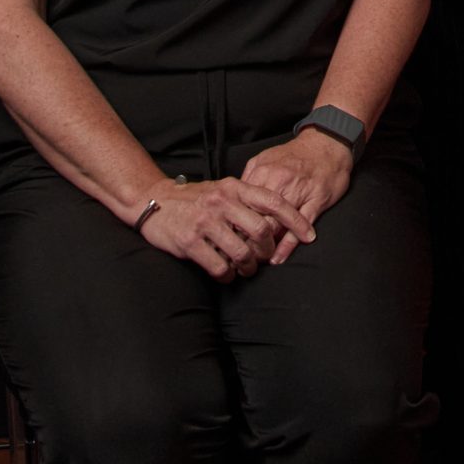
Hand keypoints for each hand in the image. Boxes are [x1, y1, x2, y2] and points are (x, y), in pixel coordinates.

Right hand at [140, 177, 313, 279]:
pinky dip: (227, 275)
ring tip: (246, 269)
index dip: (295, 220)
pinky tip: (226, 274)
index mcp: (234, 187)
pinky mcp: (190, 241)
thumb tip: (277, 220)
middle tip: (266, 257)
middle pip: (261, 230)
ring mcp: (205, 222)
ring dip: (248, 267)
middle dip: (268, 249)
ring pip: (242, 252)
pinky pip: (219, 266)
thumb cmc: (195, 198)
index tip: (309, 235)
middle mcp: (222, 202)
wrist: (154, 200)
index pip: (273, 201)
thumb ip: (246, 199)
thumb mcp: (222, 188)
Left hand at [240, 128, 355, 263]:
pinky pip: (298, 228)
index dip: (232, 225)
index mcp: (263, 172)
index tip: (226, 240)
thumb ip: (251, 177)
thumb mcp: (266, 158)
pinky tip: (278, 258)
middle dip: (246, 239)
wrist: (328, 144)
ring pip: (275, 225)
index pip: (241, 204)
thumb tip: (235, 199)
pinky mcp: (316, 202)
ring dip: (264, 247)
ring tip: (255, 261)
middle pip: (256, 217)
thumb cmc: (296, 155)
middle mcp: (279, 182)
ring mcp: (298, 193)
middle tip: (237, 257)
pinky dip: (287, 246)